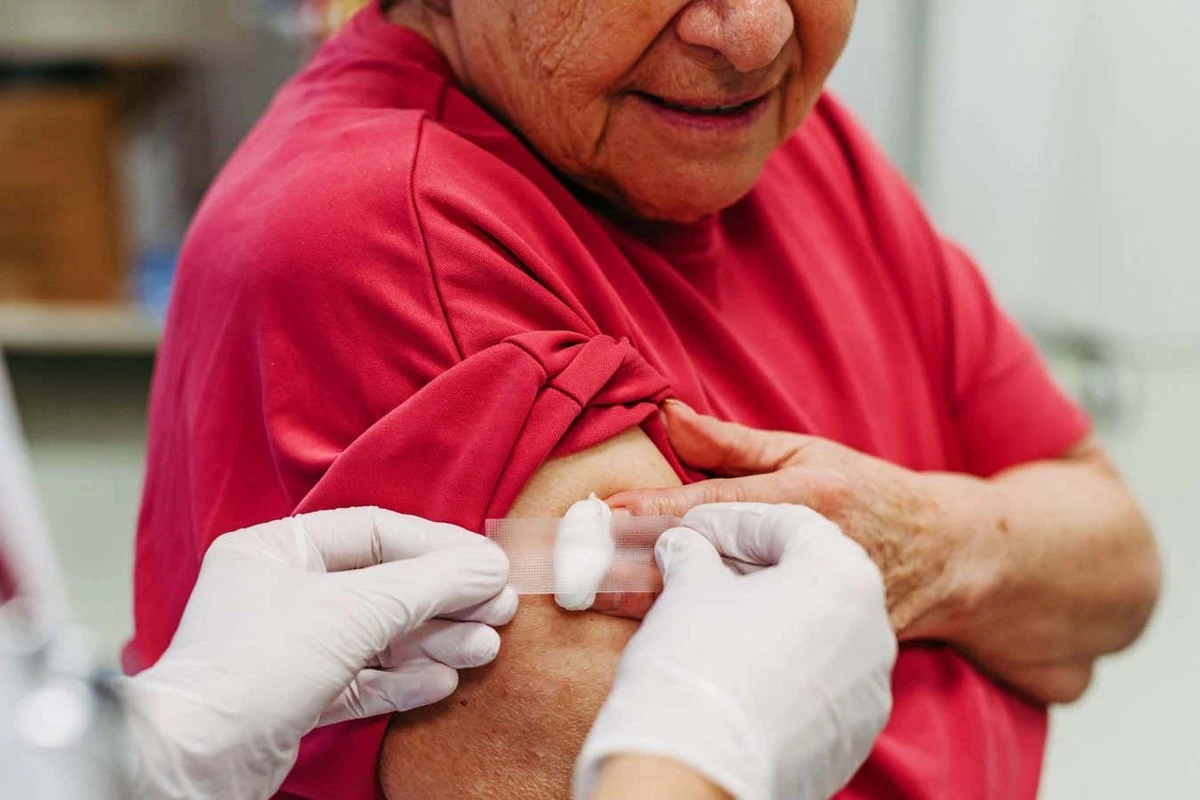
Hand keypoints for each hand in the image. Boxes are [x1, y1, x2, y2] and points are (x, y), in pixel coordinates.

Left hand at [120, 507, 514, 799]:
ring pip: (379, 636)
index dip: (439, 547)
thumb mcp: (354, 610)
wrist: (194, 764)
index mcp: (276, 549)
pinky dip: (405, 680)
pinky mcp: (296, 697)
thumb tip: (490, 564)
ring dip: (434, 642)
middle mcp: (281, 592)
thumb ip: (428, 583)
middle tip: (498, 611)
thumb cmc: (256, 667)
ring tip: (482, 649)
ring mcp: (289, 647)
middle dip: (445, 601)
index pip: (376, 533)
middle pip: (384, 585)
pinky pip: (363, 678)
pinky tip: (443, 681)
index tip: (489, 565)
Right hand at [575, 503, 896, 799]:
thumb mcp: (688, 587)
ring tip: (716, 622)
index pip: (789, 524)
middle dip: (757, 569)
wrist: (696, 775)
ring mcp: (868, 687)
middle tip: (704, 569)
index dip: (733, 522)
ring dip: (772, 618)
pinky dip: (784, 667)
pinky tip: (737, 672)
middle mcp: (872, 626)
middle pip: (812, 575)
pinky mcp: (853, 735)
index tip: (693, 530)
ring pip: (819, 631)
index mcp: (841, 573)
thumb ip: (693, 554)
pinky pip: (819, 682)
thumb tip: (684, 546)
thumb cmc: (696, 665)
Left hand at [608, 402, 978, 638]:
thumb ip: (730, 443)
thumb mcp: (804, 452)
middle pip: (709, 565)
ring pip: (722, 609)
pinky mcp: (819, 641)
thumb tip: (665, 414)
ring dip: (656, 606)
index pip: (714, 507)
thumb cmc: (865, 492)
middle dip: (638, 568)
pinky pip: (747, 638)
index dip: (652, 515)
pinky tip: (655, 632)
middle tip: (580, 570)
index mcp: (809, 499)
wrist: (942, 557)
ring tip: (596, 598)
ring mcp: (816, 603)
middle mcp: (811, 553)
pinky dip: (700, 634)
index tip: (601, 517)